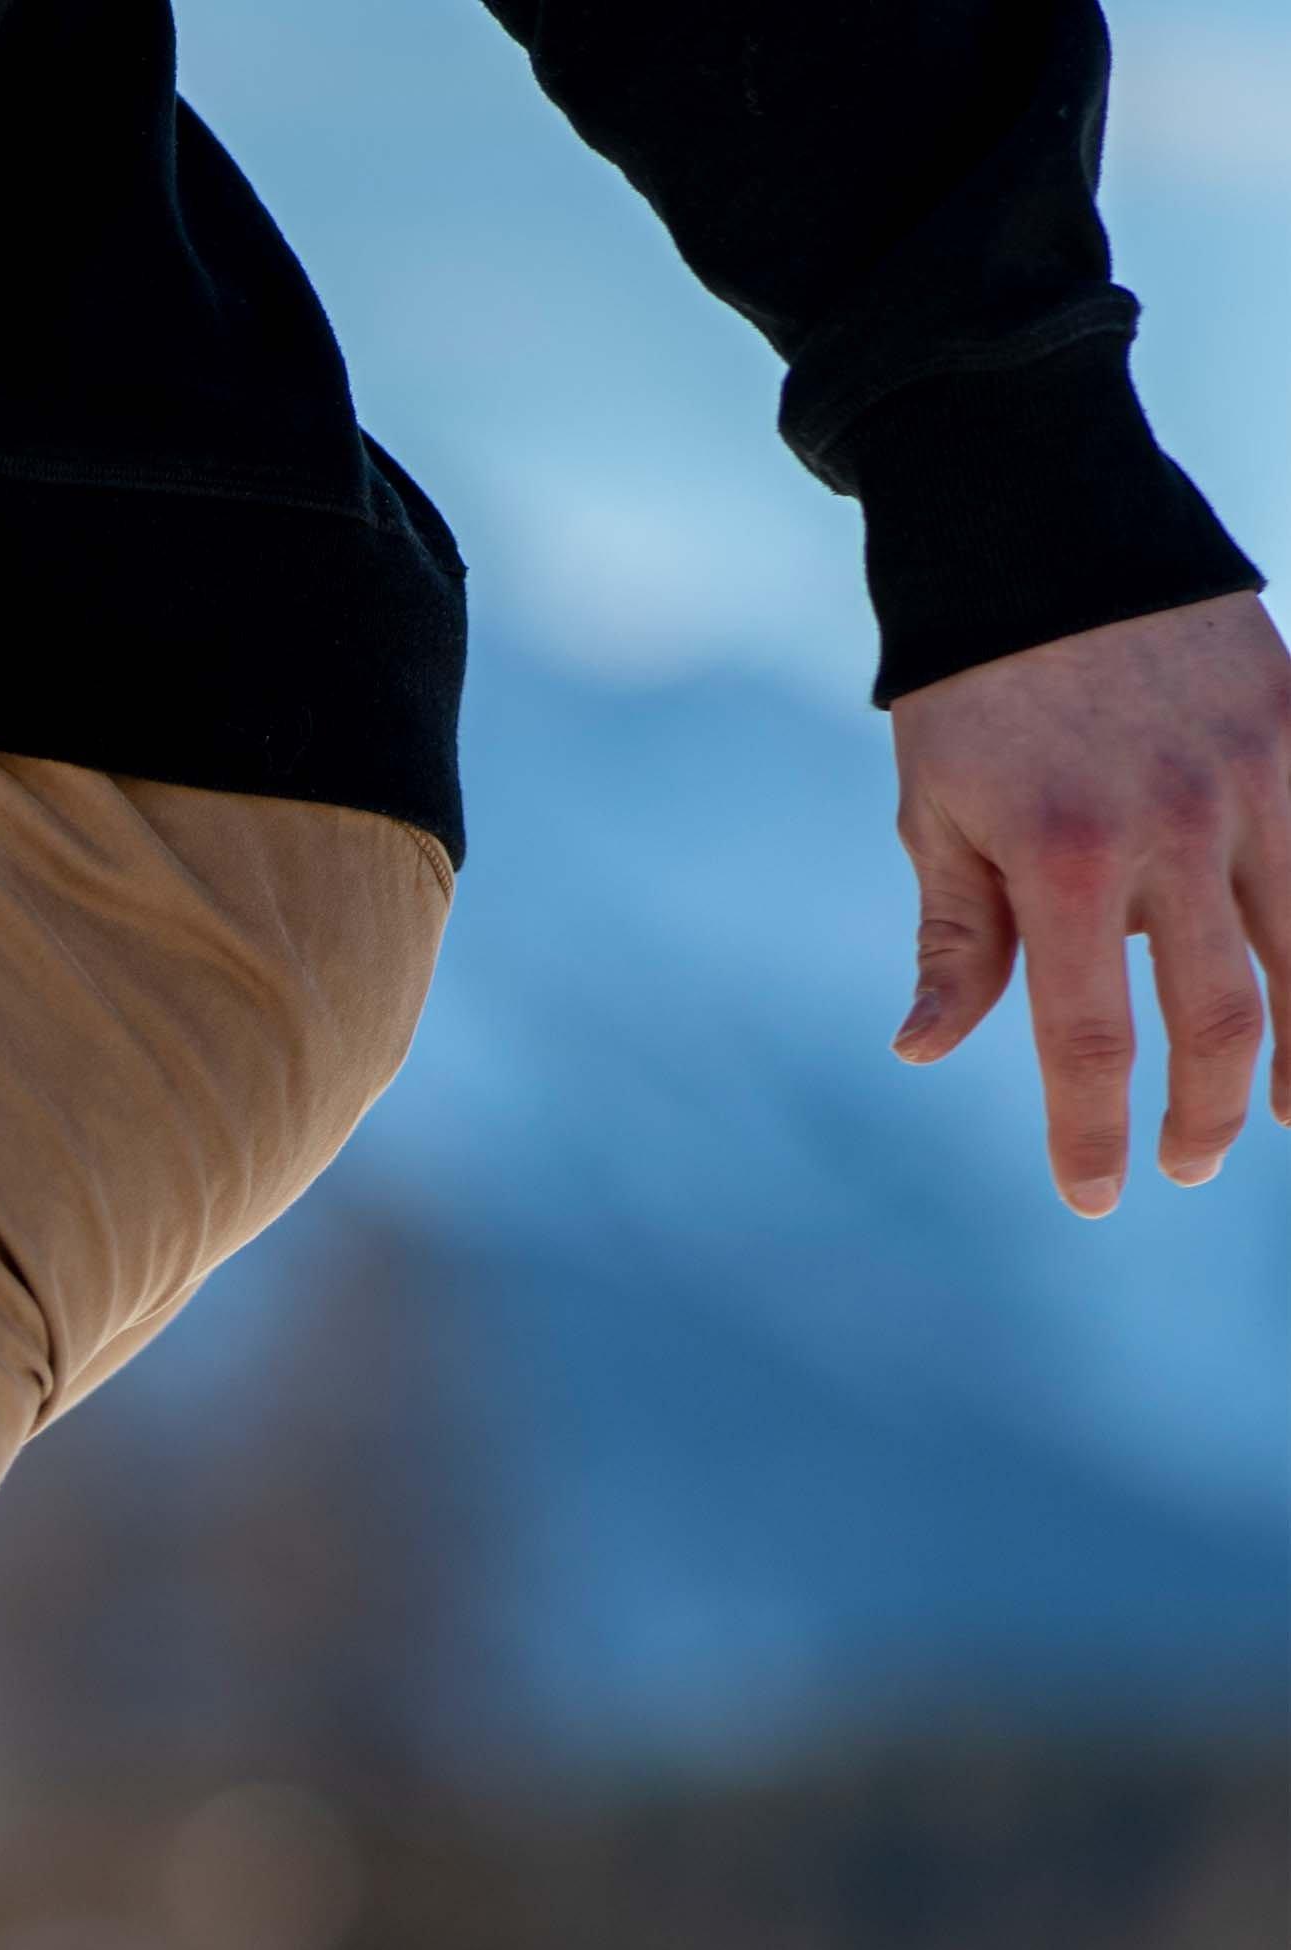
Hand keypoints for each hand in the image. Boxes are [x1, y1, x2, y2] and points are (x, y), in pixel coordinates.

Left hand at [888, 590, 1290, 1212]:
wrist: (1048, 519)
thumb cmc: (974, 687)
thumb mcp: (937, 815)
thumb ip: (957, 938)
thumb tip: (925, 1050)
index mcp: (1063, 860)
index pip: (1088, 1039)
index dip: (1094, 1134)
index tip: (1095, 1199)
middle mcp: (1172, 825)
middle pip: (1219, 1014)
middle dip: (1207, 1111)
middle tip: (1189, 1164)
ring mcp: (1251, 772)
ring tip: (1284, 1115)